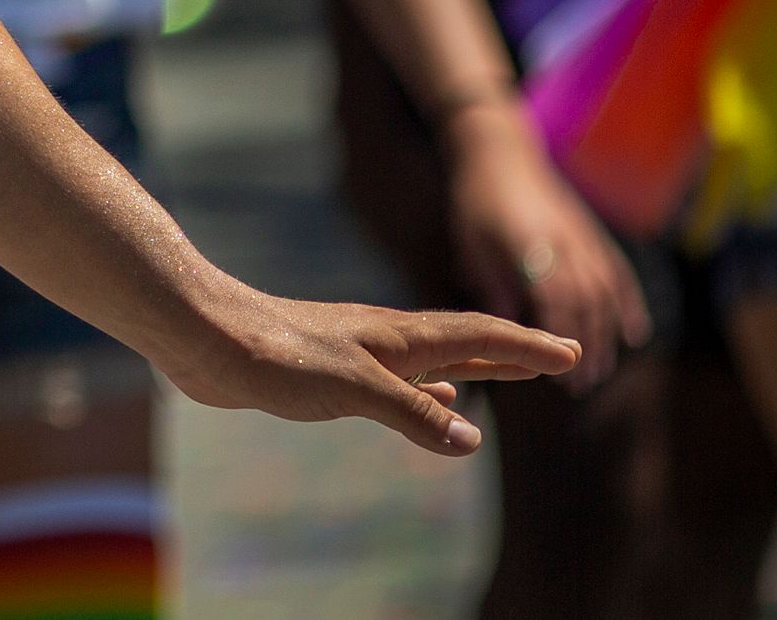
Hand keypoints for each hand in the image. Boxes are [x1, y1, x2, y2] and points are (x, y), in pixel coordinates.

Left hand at [155, 273, 579, 455]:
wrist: (206, 337)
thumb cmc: (277, 355)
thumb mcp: (354, 389)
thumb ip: (411, 415)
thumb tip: (472, 441)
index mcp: (399, 337)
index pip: (478, 337)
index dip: (525, 347)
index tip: (570, 352)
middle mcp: (385, 340)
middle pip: (464, 343)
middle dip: (512, 352)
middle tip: (560, 356)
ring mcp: (358, 354)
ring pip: (433, 362)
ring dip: (475, 369)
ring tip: (507, 376)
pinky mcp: (330, 372)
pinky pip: (399, 382)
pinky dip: (429, 393)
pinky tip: (436, 403)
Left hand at [442, 103, 648, 380]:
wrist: (503, 150)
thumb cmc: (478, 197)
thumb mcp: (472, 239)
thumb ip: (493, 279)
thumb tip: (505, 322)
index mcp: (531, 243)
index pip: (555, 297)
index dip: (561, 335)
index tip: (560, 370)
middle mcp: (564, 242)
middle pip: (586, 301)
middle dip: (587, 345)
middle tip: (583, 385)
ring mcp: (583, 237)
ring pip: (606, 292)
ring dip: (607, 333)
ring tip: (602, 369)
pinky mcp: (592, 233)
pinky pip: (617, 273)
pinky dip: (629, 303)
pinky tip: (635, 332)